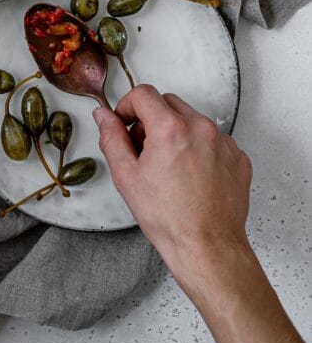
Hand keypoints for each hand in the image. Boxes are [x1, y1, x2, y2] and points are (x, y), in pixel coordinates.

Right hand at [93, 85, 252, 281]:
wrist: (208, 248)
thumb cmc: (169, 219)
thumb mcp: (127, 177)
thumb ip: (112, 138)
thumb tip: (104, 116)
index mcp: (170, 129)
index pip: (144, 94)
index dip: (128, 106)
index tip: (126, 122)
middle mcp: (200, 128)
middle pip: (168, 103)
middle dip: (152, 119)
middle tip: (145, 150)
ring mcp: (223, 142)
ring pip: (192, 120)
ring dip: (178, 133)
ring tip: (171, 168)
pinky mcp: (238, 157)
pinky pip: (214, 139)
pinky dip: (200, 148)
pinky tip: (193, 176)